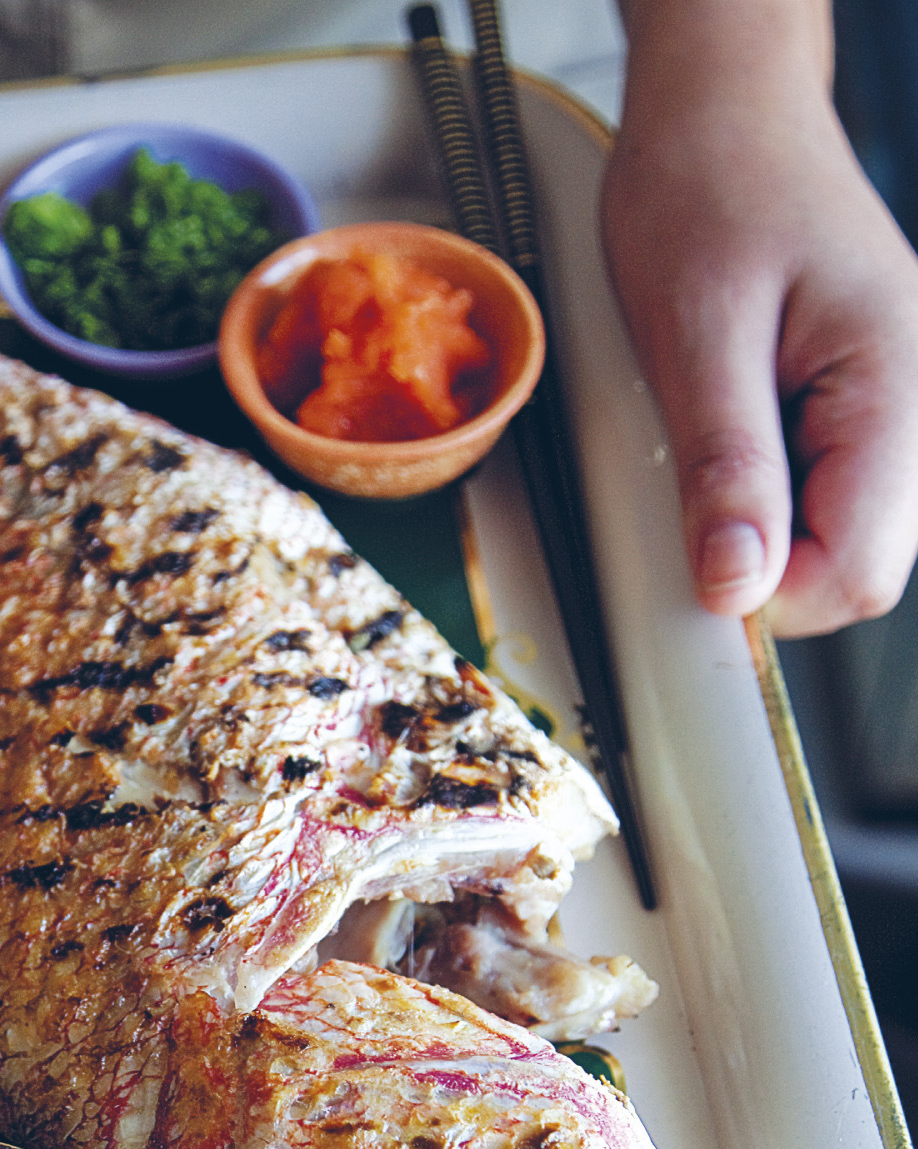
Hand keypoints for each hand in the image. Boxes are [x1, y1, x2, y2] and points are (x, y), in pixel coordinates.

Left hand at [603, 0, 917, 636]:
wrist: (721, 116)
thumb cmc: (708, 191)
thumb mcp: (697, 332)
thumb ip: (727, 465)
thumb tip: (735, 584)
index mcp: (896, 384)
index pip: (859, 568)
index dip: (770, 594)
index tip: (695, 563)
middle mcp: (912, 403)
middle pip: (859, 565)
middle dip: (767, 565)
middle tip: (691, 499)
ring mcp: (890, 407)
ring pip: (840, 537)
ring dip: (764, 527)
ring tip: (710, 444)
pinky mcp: (856, 406)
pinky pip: (821, 493)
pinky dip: (764, 493)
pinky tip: (729, 440)